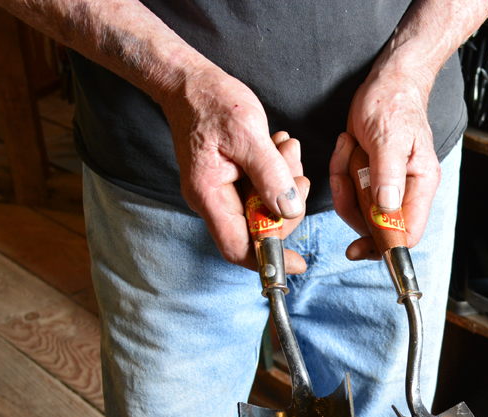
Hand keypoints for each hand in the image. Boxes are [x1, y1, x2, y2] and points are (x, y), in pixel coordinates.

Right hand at [161, 65, 308, 272]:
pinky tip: (279, 149)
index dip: (269, 260)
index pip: (238, 248)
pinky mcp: (231, 180)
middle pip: (258, 229)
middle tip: (297, 171)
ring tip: (287, 149)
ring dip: (285, 183)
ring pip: (264, 207)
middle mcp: (213, 201)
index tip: (299, 263)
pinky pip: (261, 190)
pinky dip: (277, 174)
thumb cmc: (212, 102)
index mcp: (209, 196)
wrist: (187, 81)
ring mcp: (221, 192)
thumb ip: (271, 174)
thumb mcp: (247, 133)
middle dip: (286, 206)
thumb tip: (291, 210)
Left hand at [330, 58, 439, 260]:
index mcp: (420, 185)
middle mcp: (405, 190)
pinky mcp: (368, 176)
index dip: (384, 245)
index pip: (408, 233)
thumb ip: (387, 175)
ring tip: (347, 149)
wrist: (387, 80)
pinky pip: (349, 189)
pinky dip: (340, 170)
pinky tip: (346, 146)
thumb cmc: (394, 102)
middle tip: (344, 175)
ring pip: (358, 208)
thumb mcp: (388, 137)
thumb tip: (387, 209)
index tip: (357, 248)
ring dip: (344, 182)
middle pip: (376, 225)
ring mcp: (386, 185)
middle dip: (352, 204)